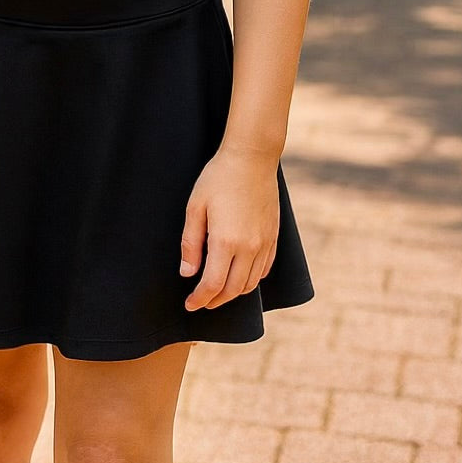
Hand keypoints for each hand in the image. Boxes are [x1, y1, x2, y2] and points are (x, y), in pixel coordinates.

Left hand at [179, 147, 279, 310]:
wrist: (251, 157)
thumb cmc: (219, 178)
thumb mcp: (196, 207)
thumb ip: (190, 244)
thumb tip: (187, 273)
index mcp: (226, 241)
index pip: (213, 285)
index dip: (200, 299)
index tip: (190, 305)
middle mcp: (249, 247)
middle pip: (233, 290)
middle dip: (215, 301)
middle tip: (202, 302)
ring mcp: (265, 243)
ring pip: (251, 284)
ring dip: (234, 293)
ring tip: (219, 291)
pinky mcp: (274, 236)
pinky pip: (265, 269)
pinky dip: (252, 280)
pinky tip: (240, 275)